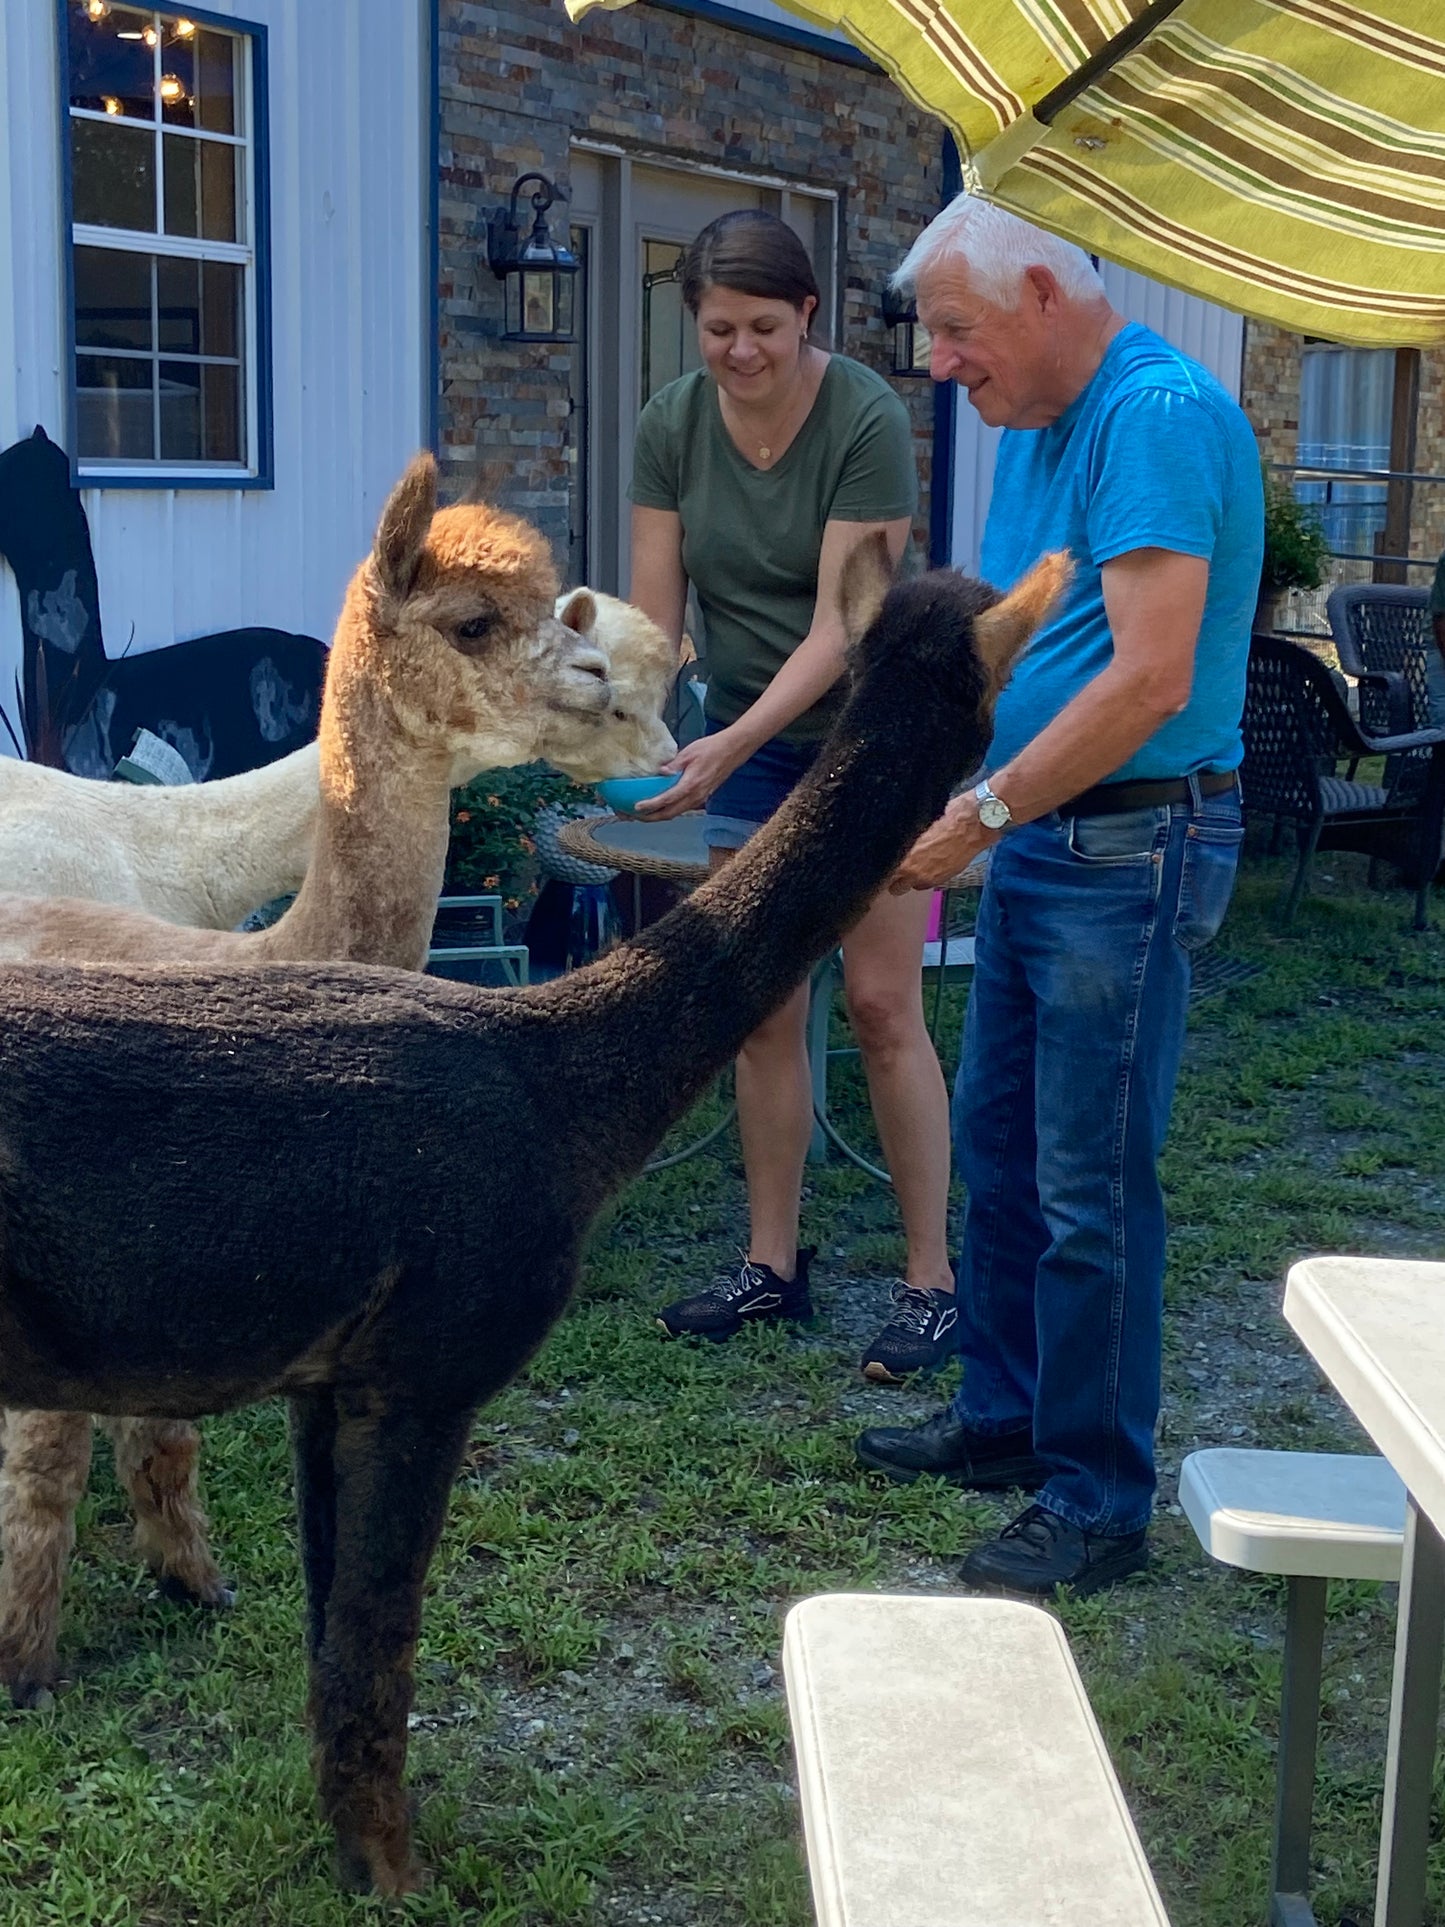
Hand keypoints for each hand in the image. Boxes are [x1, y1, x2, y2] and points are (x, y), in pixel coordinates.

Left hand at [633, 727, 749, 818]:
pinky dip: (669, 810)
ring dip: (659, 816)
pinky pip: (682, 808)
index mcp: (691, 784)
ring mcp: (700, 798)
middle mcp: (696, 796)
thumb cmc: (712, 748)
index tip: (637, 807)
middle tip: (633, 816)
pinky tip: (660, 806)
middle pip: (669, 813)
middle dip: (650, 817)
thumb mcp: (690, 752)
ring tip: (643, 814)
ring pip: (676, 813)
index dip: (651, 805)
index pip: (667, 800)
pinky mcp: (702, 796)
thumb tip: (660, 771)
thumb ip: (674, 764)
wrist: (733, 750)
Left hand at [889, 791, 1000, 893]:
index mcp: (899, 851)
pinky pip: (924, 885)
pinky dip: (925, 878)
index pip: (879, 869)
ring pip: (907, 887)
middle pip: (891, 885)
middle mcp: (909, 869)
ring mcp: (924, 877)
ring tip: (916, 865)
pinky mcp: (938, 881)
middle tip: (898, 866)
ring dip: (909, 879)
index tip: (882, 862)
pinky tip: (930, 865)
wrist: (972, 824)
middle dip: (893, 877)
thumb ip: (902, 838)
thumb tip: (893, 842)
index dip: (881, 866)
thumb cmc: (945, 817)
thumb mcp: (916, 823)